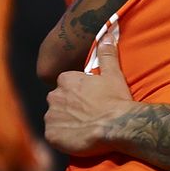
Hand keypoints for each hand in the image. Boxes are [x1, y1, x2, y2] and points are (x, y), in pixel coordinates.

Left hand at [44, 41, 135, 155]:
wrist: (117, 126)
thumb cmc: (116, 100)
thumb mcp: (113, 74)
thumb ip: (107, 54)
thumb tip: (108, 33)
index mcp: (66, 80)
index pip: (66, 85)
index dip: (79, 94)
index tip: (91, 100)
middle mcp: (54, 96)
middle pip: (59, 101)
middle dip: (70, 107)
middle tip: (89, 115)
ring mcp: (51, 116)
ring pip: (55, 118)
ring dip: (66, 123)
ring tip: (85, 128)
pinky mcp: (51, 135)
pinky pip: (54, 136)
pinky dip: (64, 137)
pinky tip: (79, 138)